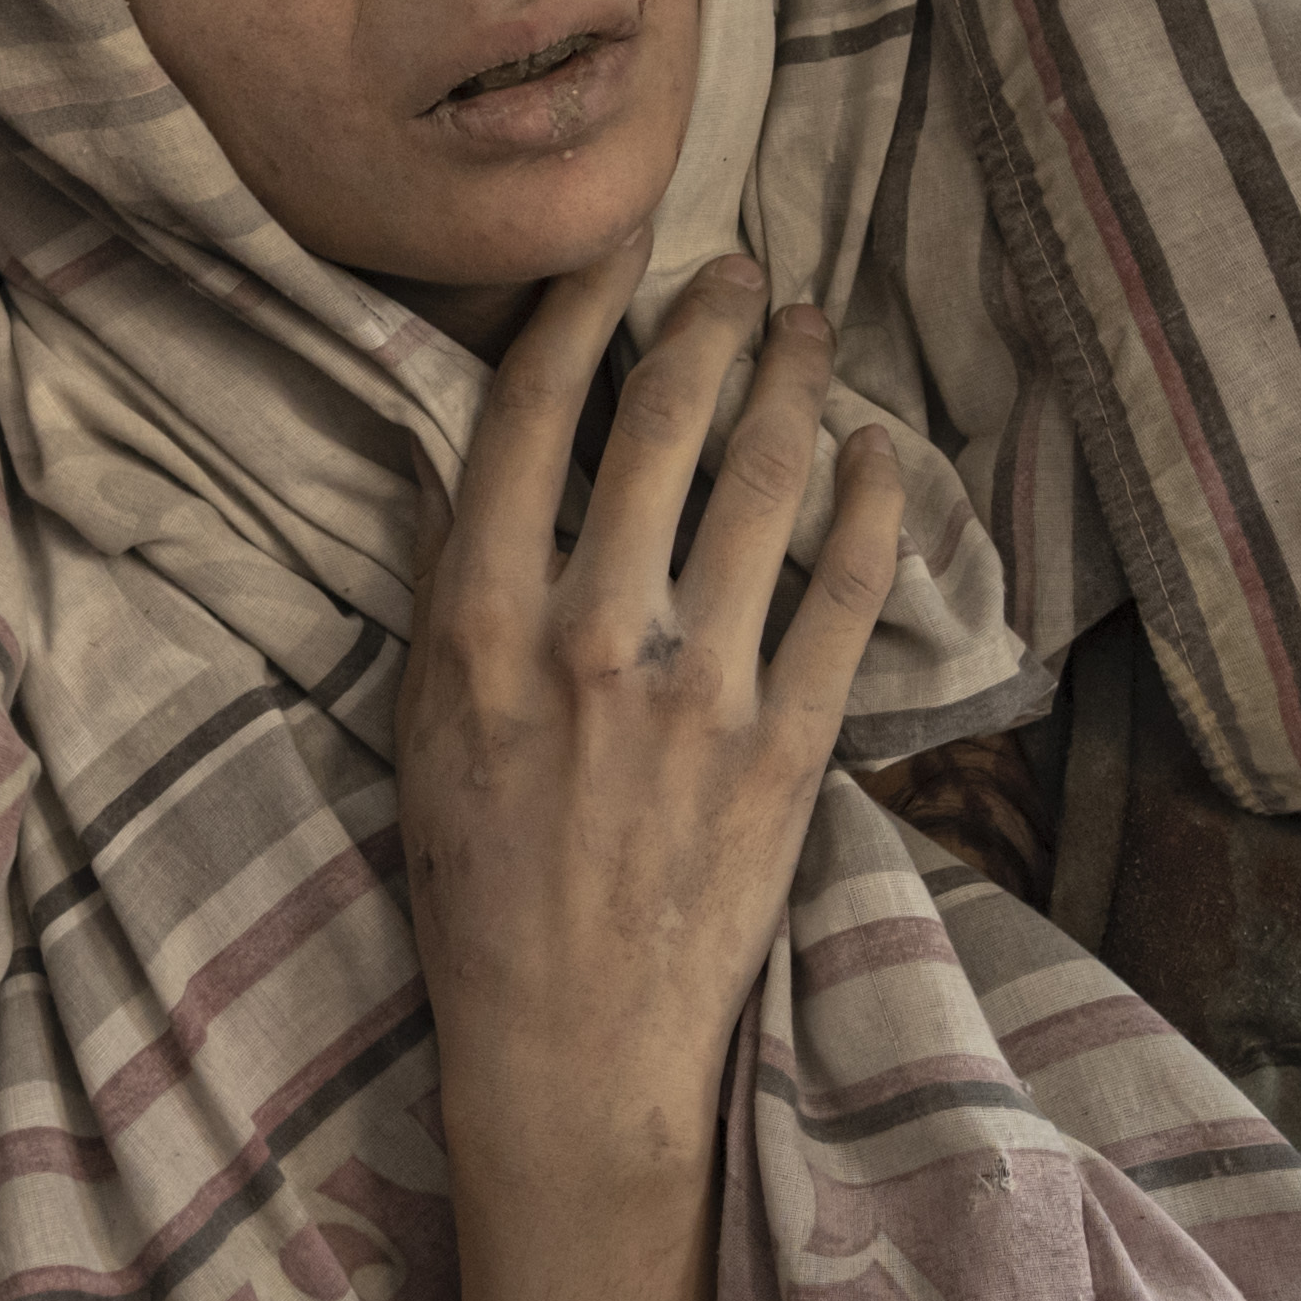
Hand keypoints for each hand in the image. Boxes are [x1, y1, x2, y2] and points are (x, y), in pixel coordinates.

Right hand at [395, 261, 911, 1177]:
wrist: (570, 1051)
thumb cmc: (482, 894)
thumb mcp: (422, 733)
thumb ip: (458, 595)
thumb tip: (489, 461)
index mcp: (477, 632)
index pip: (531, 421)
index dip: (582, 309)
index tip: (620, 249)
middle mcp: (587, 644)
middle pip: (661, 426)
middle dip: (709, 323)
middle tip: (741, 273)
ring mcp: (697, 696)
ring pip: (763, 485)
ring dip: (796, 384)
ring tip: (810, 332)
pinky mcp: (787, 752)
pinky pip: (848, 595)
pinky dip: (872, 507)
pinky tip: (878, 455)